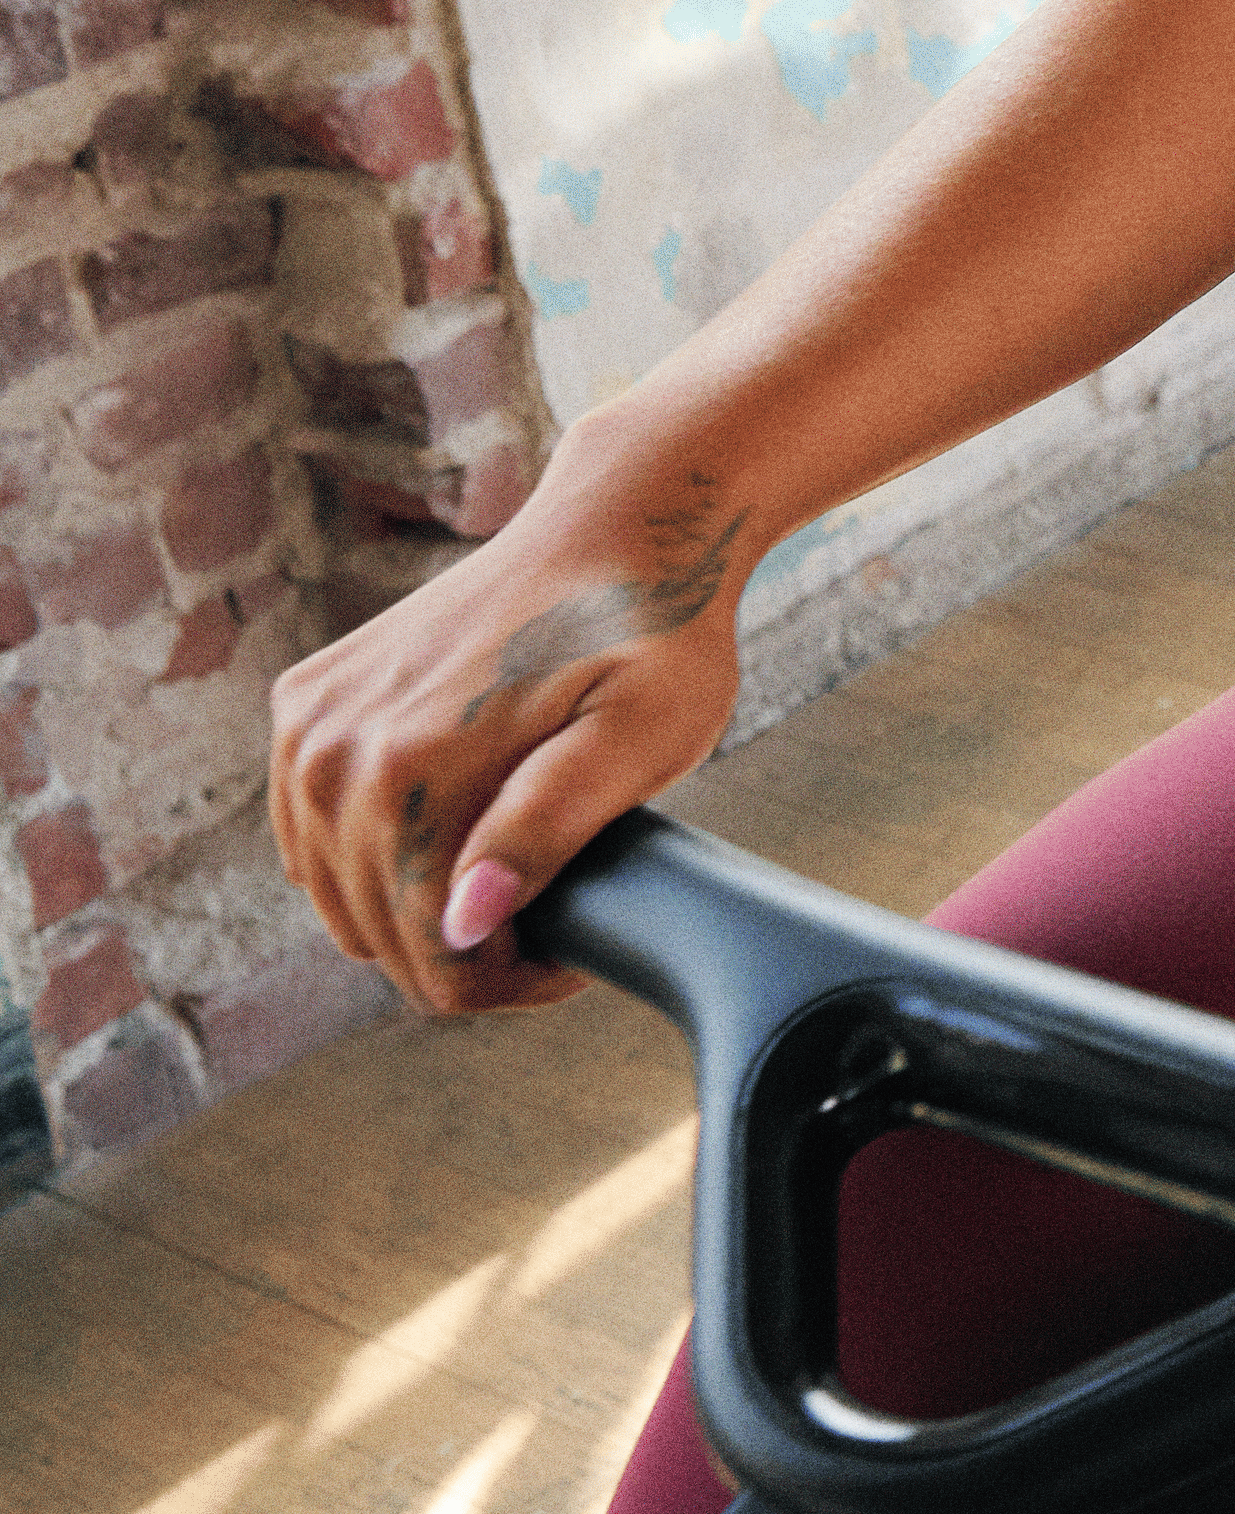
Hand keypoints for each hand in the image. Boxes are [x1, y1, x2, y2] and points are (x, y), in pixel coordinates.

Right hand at [269, 420, 757, 1018]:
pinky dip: (370, 860)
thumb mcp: (639, 738)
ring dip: (414, 913)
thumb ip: (546, 829)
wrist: (617, 528)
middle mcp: (335, 750)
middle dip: (464, 954)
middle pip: (380, 934)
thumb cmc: (651, 635)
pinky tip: (447, 842)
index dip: (508, 985)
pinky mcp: (304, 704)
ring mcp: (309, 726)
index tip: (574, 957)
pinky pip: (313, 836)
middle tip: (550, 923)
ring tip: (508, 884)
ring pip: (340, 897)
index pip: (432, 955)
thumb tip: (460, 922)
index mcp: (411, 769)